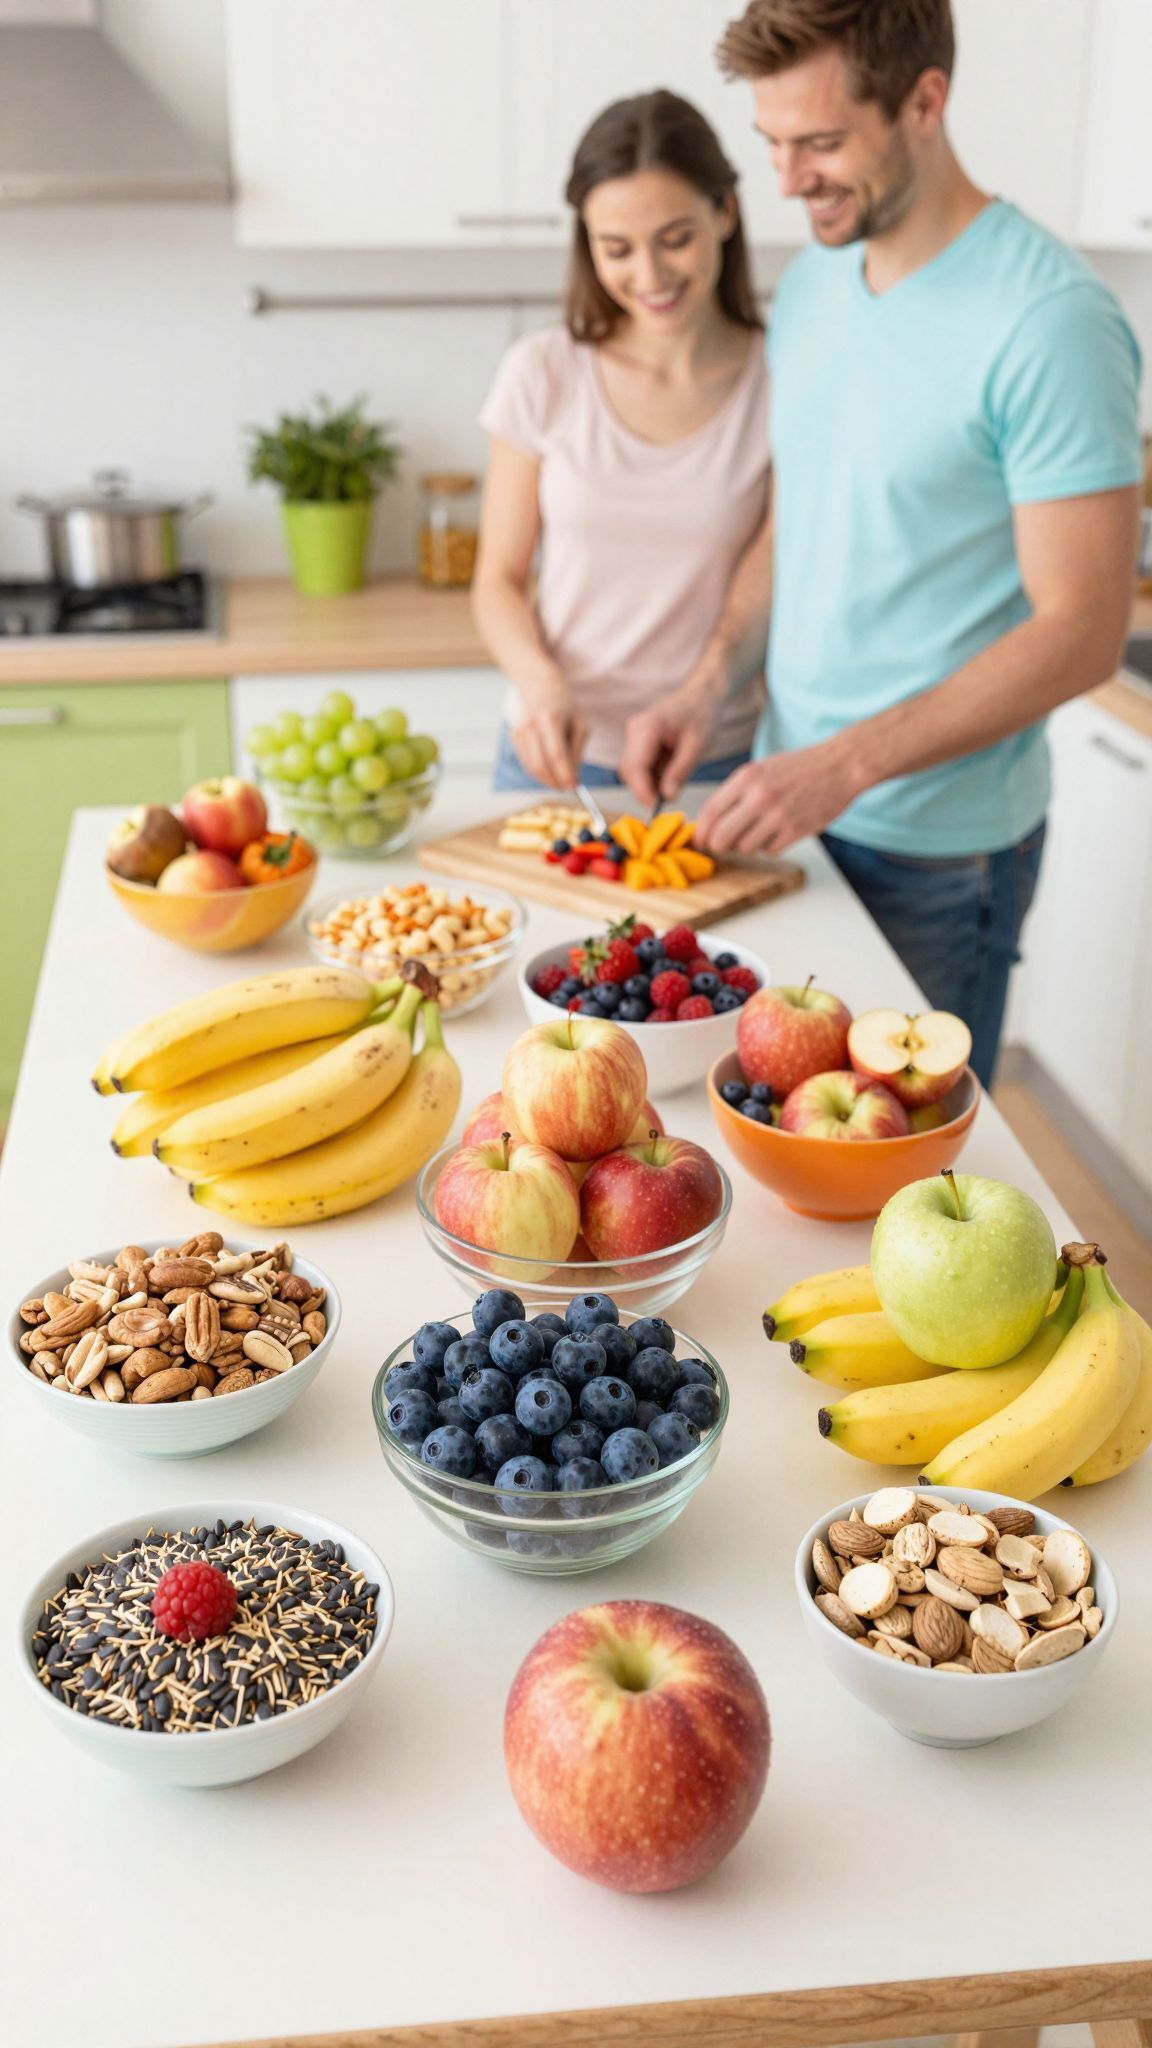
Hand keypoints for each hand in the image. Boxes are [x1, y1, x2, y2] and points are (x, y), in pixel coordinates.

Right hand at [509, 698, 588, 790]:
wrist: (539, 688)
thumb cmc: (564, 708)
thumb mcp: (580, 725)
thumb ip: (577, 751)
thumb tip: (573, 779)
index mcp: (550, 719)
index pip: (556, 754)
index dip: (564, 774)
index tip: (573, 787)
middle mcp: (531, 726)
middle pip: (540, 764)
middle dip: (555, 781)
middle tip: (568, 788)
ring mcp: (519, 732)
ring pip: (531, 767)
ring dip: (547, 780)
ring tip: (560, 781)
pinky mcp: (514, 738)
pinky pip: (526, 764)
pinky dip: (539, 773)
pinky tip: (550, 772)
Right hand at [619, 700, 714, 810]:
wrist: (702, 695)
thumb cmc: (702, 714)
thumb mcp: (698, 746)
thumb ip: (680, 772)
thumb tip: (666, 797)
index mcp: (648, 727)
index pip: (635, 766)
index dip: (642, 790)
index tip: (654, 807)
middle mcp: (635, 730)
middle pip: (629, 770)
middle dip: (645, 789)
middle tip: (668, 799)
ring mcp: (634, 735)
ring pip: (633, 771)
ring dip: (650, 783)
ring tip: (675, 778)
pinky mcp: (639, 741)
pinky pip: (640, 766)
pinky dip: (653, 776)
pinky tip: (671, 771)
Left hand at [694, 744, 858, 855]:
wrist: (840, 766)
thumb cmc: (799, 768)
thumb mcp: (761, 770)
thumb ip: (735, 793)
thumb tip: (710, 822)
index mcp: (746, 778)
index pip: (710, 813)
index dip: (700, 833)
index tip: (699, 841)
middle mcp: (759, 796)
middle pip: (722, 837)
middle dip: (718, 846)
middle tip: (721, 847)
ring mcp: (778, 815)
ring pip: (744, 847)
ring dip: (747, 845)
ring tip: (758, 831)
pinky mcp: (796, 830)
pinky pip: (769, 850)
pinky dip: (769, 846)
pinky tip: (777, 832)